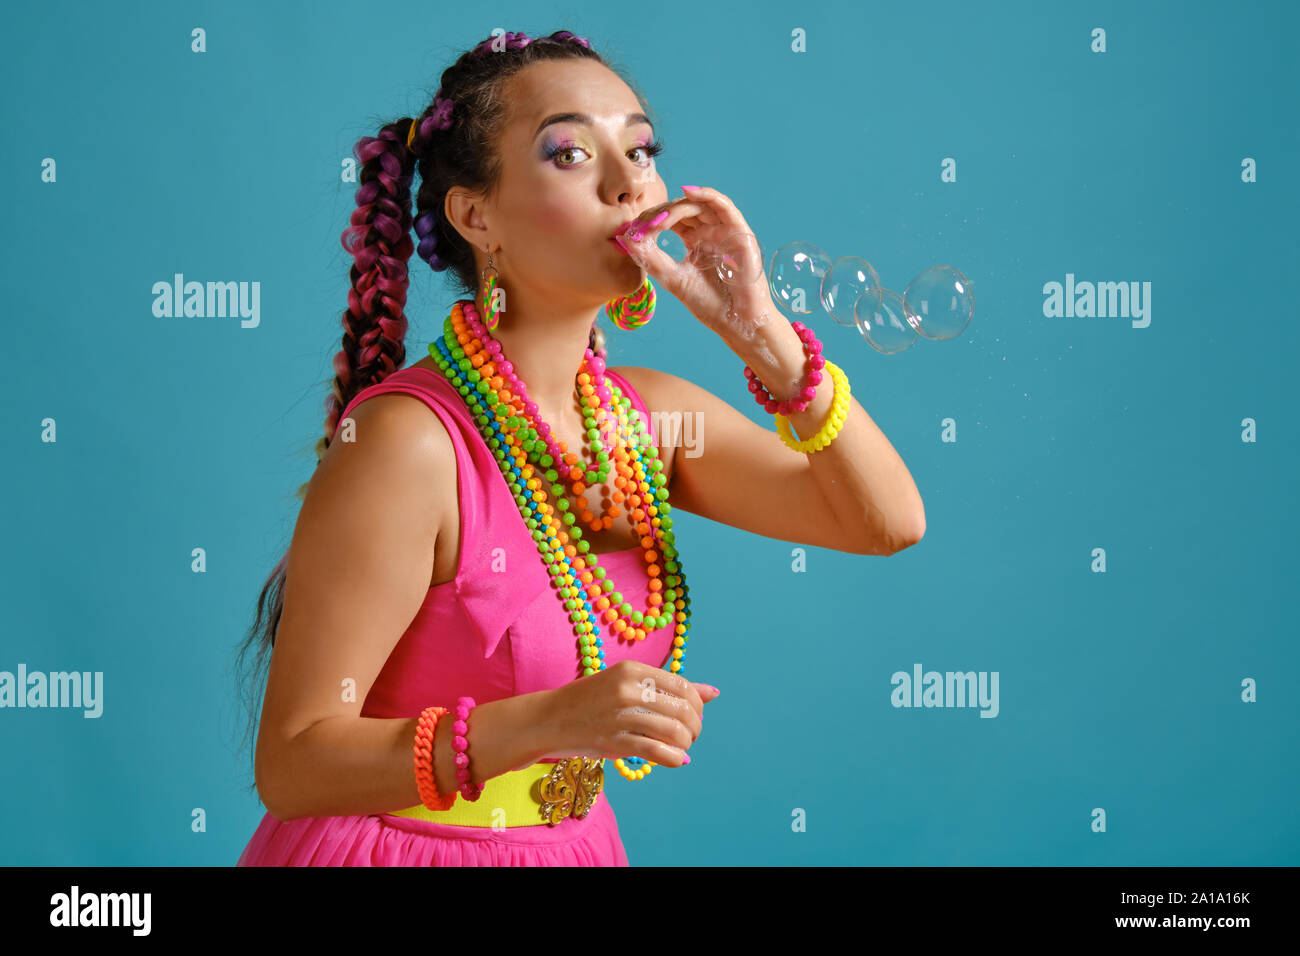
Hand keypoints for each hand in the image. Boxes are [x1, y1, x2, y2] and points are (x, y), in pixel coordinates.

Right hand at [537, 659, 719, 766]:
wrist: (548, 719)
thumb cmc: (590, 700)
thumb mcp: (626, 682)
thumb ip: (668, 687)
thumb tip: (713, 692)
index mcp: (632, 669)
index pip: (683, 686)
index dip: (697, 705)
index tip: (694, 715)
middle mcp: (628, 689)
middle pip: (684, 710)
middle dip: (695, 727)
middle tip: (690, 735)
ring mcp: (621, 716)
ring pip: (675, 732)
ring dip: (686, 744)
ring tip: (681, 747)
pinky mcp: (615, 742)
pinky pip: (660, 753)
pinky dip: (675, 759)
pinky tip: (675, 759)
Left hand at [614, 185, 776, 346]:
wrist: (737, 322)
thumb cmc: (709, 304)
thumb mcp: (672, 279)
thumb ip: (651, 258)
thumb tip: (625, 238)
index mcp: (695, 241)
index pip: (670, 220)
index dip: (651, 221)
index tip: (633, 232)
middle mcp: (710, 231)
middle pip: (682, 209)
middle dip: (660, 213)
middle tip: (645, 226)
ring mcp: (725, 230)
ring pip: (699, 205)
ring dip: (677, 207)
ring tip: (660, 220)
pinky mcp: (739, 231)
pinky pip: (723, 205)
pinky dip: (706, 194)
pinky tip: (687, 192)